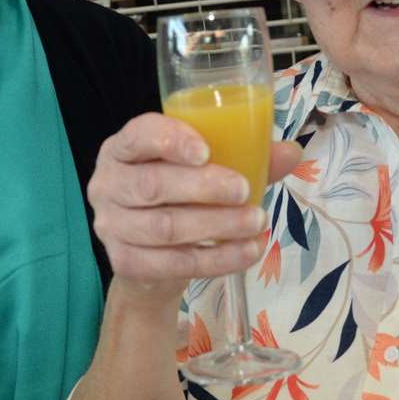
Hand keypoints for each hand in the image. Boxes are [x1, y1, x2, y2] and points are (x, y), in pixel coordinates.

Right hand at [88, 112, 300, 301]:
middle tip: (245, 191)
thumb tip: (291, 152)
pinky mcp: (124, 262)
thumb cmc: (179, 196)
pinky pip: (172, 263)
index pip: (137, 136)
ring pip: (164, 228)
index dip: (169, 140)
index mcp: (123, 148)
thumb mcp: (207, 168)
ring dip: (216, 225)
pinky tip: (247, 251)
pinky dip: (216, 259)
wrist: (152, 256)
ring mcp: (111, 226)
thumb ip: (244, 156)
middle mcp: (107, 184)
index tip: (206, 151)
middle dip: (203, 188)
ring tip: (256, 222)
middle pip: (152, 185)